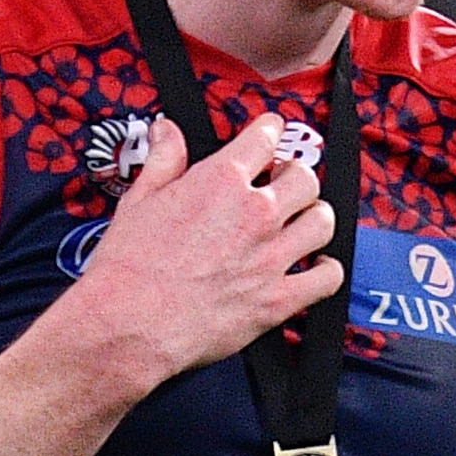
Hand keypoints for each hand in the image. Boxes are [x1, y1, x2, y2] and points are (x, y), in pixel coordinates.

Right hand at [69, 114, 342, 386]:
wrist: (129, 324)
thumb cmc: (128, 268)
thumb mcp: (139, 200)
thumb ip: (163, 161)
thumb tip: (167, 132)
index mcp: (221, 181)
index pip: (265, 138)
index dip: (269, 131)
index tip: (270, 133)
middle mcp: (254, 214)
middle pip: (304, 178)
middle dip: (295, 176)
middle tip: (283, 183)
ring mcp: (271, 257)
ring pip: (322, 221)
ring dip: (315, 217)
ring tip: (302, 222)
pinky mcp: (278, 299)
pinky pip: (326, 279)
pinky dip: (327, 271)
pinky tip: (318, 268)